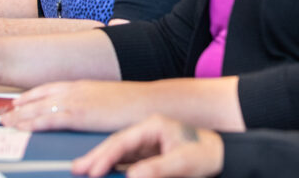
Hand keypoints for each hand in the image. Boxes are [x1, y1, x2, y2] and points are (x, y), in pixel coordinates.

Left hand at [3, 80, 144, 131]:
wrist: (149, 101)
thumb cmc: (134, 104)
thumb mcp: (108, 100)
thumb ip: (93, 104)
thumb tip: (87, 113)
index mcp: (83, 85)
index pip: (50, 88)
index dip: (31, 95)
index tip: (17, 101)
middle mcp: (77, 90)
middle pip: (40, 97)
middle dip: (20, 106)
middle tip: (3, 114)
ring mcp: (78, 101)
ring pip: (40, 108)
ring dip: (20, 116)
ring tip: (5, 123)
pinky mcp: (81, 114)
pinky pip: (50, 119)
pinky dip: (33, 123)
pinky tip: (22, 128)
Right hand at [71, 115, 223, 177]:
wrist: (221, 156)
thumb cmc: (206, 154)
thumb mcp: (183, 162)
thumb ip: (157, 168)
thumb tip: (131, 175)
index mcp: (153, 125)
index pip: (123, 140)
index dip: (106, 155)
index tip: (93, 170)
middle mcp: (146, 132)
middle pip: (115, 143)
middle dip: (96, 156)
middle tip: (77, 168)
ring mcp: (146, 143)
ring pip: (118, 152)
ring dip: (101, 161)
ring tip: (82, 170)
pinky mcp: (148, 155)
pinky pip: (126, 160)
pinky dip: (112, 166)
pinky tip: (101, 172)